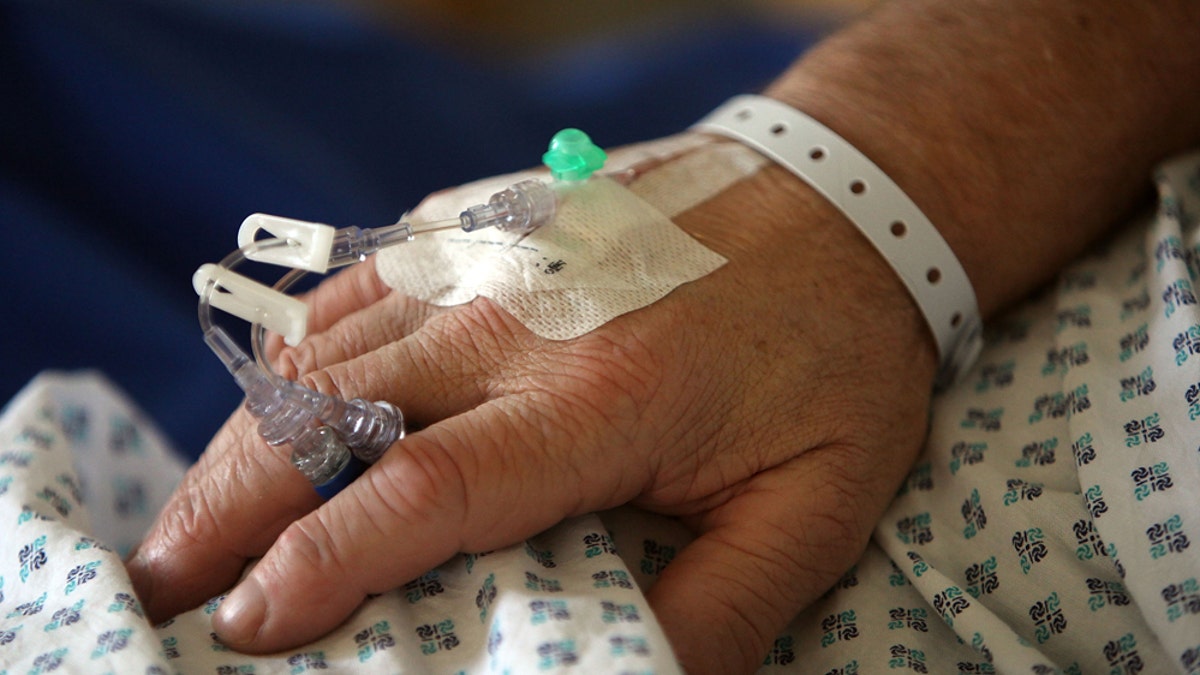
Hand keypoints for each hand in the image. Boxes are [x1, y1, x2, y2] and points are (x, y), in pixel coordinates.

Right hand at [126, 160, 936, 674]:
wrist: (843, 201)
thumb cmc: (836, 356)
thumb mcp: (814, 506)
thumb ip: (720, 612)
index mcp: (601, 400)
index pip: (428, 488)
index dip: (322, 564)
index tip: (246, 624)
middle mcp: (522, 319)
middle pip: (337, 410)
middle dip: (233, 501)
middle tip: (166, 578)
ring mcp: (497, 258)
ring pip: (330, 344)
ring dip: (252, 431)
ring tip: (202, 508)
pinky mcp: (491, 223)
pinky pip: (363, 282)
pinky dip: (303, 348)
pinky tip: (280, 398)